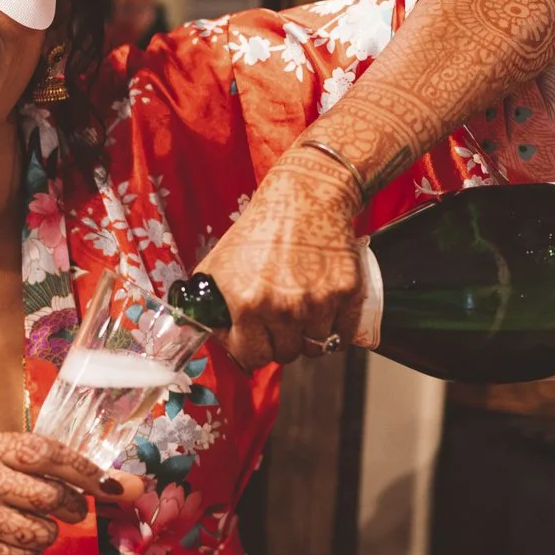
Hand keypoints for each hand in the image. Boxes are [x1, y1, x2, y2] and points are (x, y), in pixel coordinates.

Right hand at [0, 432, 113, 554]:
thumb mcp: (24, 473)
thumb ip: (74, 475)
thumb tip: (135, 487)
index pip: (46, 452)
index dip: (84, 470)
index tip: (114, 487)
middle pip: (49, 496)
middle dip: (71, 508)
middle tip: (72, 511)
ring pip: (40, 533)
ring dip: (46, 536)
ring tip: (30, 528)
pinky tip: (11, 546)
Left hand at [196, 147, 364, 370]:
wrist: (305, 197)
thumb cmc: (258, 229)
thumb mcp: (219, 264)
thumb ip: (209, 304)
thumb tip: (206, 335)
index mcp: (248, 303)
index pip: (252, 357)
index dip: (252, 350)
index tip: (255, 340)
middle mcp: (284, 308)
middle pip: (286, 354)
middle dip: (280, 342)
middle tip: (279, 320)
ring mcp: (319, 302)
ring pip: (315, 347)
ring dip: (308, 336)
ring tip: (302, 311)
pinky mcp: (347, 292)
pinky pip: (342, 335)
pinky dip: (335, 330)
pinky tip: (325, 312)